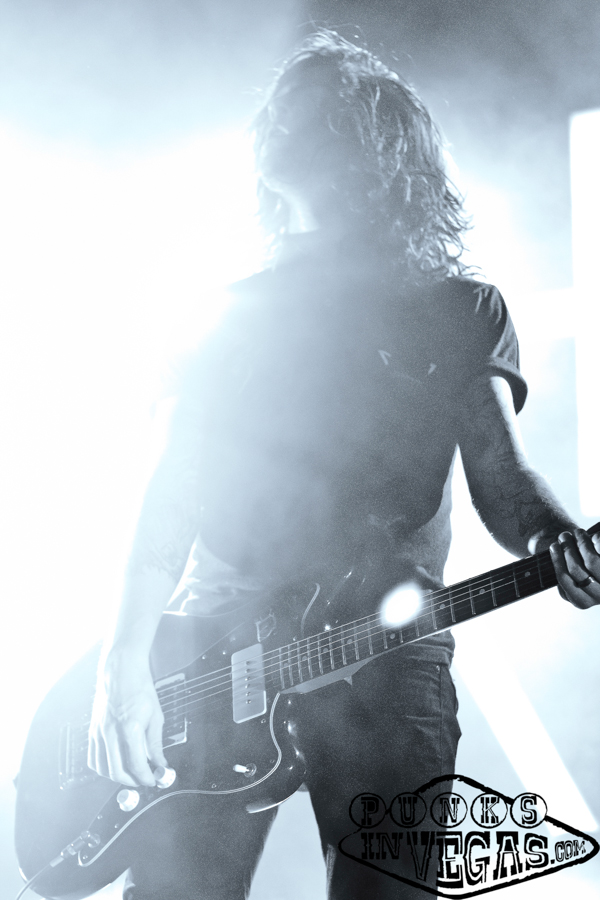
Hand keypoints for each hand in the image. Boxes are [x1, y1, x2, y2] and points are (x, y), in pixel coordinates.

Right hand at [88, 649, 167, 786]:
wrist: (121, 670)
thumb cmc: (140, 688)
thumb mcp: (156, 716)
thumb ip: (156, 744)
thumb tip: (160, 763)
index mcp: (130, 728)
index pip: (136, 764)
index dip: (146, 777)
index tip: (153, 779)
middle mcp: (111, 732)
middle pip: (116, 771)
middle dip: (131, 781)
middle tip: (142, 779)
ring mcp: (99, 731)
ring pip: (102, 768)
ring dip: (116, 776)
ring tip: (130, 773)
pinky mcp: (92, 730)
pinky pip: (92, 757)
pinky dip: (102, 767)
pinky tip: (114, 764)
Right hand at [549, 528, 599, 608]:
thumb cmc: (585, 572)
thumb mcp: (572, 579)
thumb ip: (563, 569)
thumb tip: (555, 550)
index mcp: (580, 601)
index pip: (564, 579)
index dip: (557, 560)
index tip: (553, 546)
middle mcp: (596, 596)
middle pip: (576, 569)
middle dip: (567, 549)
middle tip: (563, 536)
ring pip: (591, 561)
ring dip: (581, 542)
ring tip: (578, 533)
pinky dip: (597, 541)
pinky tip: (594, 537)